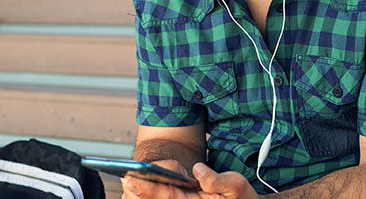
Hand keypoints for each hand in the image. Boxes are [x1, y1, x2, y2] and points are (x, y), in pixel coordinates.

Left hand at [121, 162, 260, 198]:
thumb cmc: (240, 197)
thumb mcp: (235, 186)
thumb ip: (217, 180)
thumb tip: (198, 170)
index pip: (167, 197)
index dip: (148, 189)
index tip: (131, 180)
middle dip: (138, 191)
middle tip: (124, 178)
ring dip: (138, 194)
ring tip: (127, 179)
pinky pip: (160, 197)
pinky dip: (145, 193)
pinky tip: (134, 185)